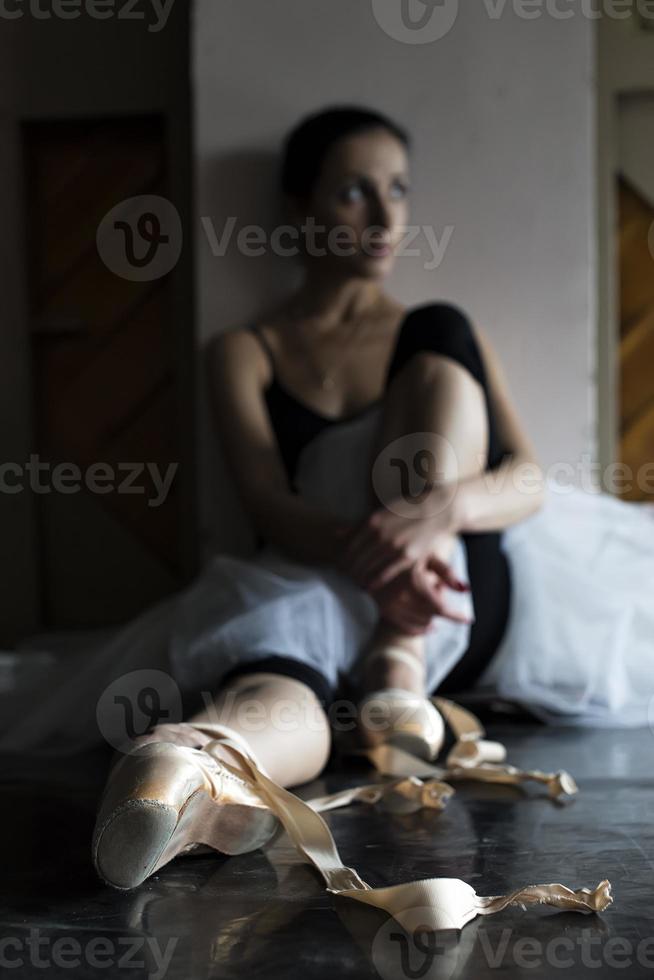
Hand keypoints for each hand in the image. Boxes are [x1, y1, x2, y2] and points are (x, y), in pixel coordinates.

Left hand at [342, 489, 461, 591]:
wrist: (441, 510)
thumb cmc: (410, 510)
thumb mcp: (383, 513)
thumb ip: (359, 524)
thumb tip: (336, 534)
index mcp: (373, 521)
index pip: (348, 546)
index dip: (341, 560)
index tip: (338, 567)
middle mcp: (381, 534)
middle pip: (355, 560)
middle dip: (347, 571)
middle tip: (344, 578)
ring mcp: (394, 547)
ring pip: (367, 569)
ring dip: (358, 579)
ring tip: (355, 584)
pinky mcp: (408, 558)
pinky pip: (384, 575)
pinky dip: (374, 583)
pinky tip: (369, 588)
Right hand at [369, 551, 471, 634]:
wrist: (374, 550)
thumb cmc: (405, 549)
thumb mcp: (428, 555)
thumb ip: (447, 572)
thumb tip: (466, 590)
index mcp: (412, 581)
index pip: (440, 607)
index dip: (457, 615)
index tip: (469, 619)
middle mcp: (399, 596)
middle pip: (431, 615)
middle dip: (441, 607)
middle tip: (440, 590)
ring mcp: (388, 604)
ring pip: (419, 621)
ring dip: (431, 616)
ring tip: (433, 599)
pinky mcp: (381, 608)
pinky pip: (404, 627)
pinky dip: (418, 628)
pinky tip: (428, 626)